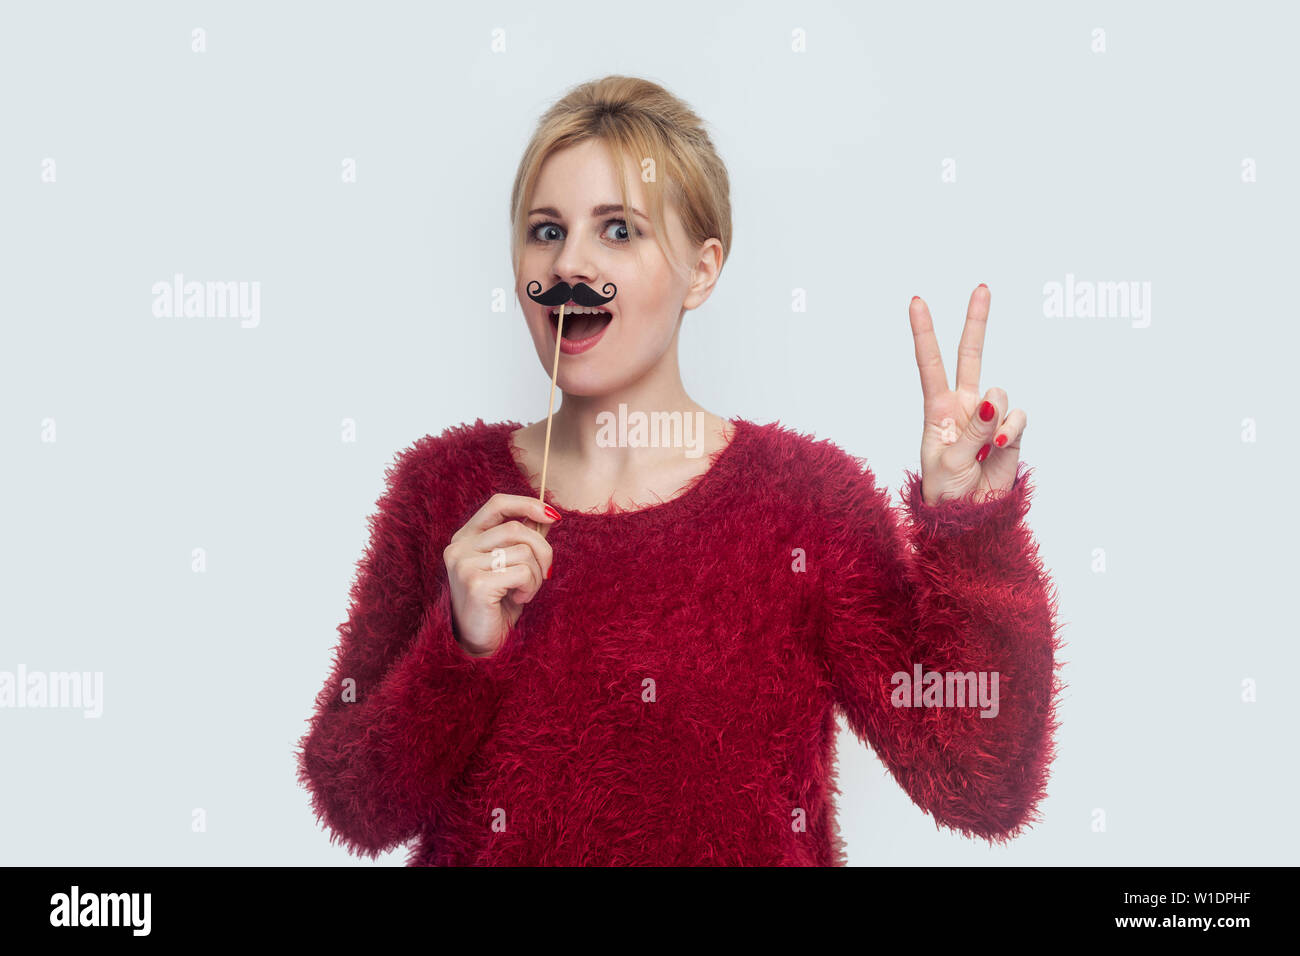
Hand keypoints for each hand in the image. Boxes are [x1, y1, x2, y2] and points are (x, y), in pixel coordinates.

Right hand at [442, 494, 557, 656]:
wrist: (482, 645)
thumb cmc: (498, 605)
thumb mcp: (512, 566)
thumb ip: (524, 540)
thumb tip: (547, 516)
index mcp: (465, 538)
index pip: (497, 504)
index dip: (527, 504)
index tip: (553, 516)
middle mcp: (459, 547)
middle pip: (517, 529)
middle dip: (543, 550)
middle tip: (545, 573)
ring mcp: (464, 565)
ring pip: (523, 551)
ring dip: (536, 575)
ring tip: (525, 592)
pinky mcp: (476, 583)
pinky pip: (522, 572)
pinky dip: (530, 587)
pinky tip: (518, 599)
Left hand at [909, 285, 1026, 505]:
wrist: (970, 519)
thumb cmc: (945, 493)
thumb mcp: (948, 463)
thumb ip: (972, 431)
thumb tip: (994, 400)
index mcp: (937, 410)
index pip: (929, 364)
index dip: (924, 333)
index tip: (916, 301)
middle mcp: (964, 406)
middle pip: (970, 356)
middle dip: (976, 322)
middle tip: (982, 287)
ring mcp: (989, 417)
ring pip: (1000, 394)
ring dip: (994, 418)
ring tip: (982, 448)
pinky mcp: (1011, 431)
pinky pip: (1018, 418)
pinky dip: (1010, 431)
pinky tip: (999, 448)